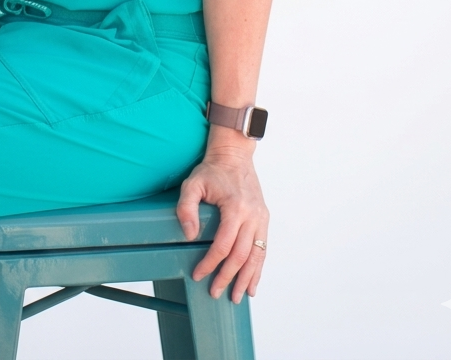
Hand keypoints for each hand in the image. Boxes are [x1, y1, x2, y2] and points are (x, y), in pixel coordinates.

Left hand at [177, 144, 268, 301]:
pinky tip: (253, 283)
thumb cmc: (212, 169)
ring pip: (256, 256)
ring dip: (247, 279)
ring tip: (237, 297)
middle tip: (215, 293)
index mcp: (235, 207)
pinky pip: (263, 249)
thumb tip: (190, 235)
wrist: (234, 154)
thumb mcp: (192, 183)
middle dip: (228, 277)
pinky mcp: (264, 219)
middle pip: (241, 255)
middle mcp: (252, 215)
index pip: (223, 245)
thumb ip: (186, 208)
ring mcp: (261, 218)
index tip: (199, 275)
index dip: (210, 263)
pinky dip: (258, 269)